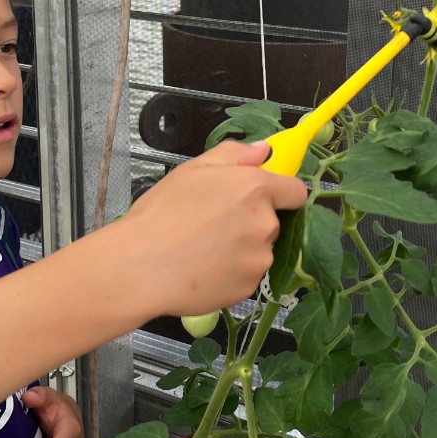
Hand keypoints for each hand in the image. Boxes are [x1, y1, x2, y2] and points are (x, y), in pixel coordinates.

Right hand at [117, 139, 307, 316]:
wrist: (140, 267)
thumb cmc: (161, 214)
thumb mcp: (192, 170)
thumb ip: (234, 154)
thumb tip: (263, 150)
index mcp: (255, 189)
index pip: (296, 191)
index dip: (281, 193)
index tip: (262, 198)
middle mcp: (265, 224)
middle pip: (273, 221)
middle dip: (251, 221)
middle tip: (213, 223)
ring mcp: (259, 259)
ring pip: (260, 250)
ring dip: (242, 249)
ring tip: (203, 248)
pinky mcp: (249, 287)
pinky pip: (247, 275)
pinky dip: (232, 272)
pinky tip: (203, 267)